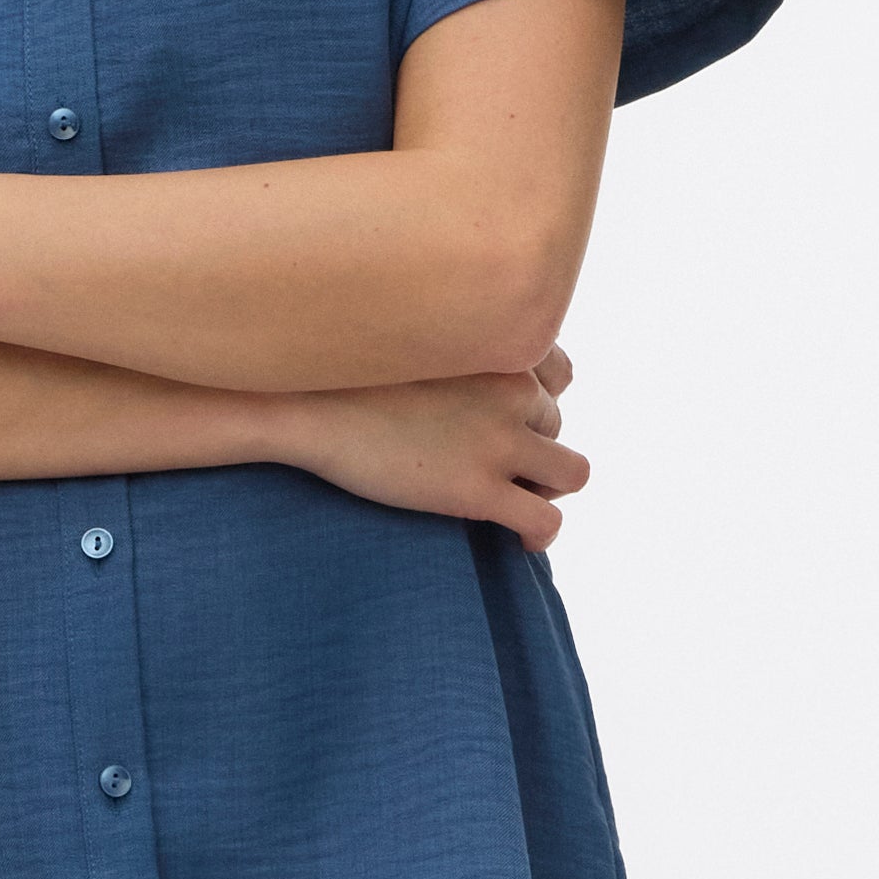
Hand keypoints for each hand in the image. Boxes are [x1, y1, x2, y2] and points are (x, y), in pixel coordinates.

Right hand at [274, 352, 588, 549]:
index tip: (504, 419)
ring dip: (545, 489)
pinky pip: (544, 520)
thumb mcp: (413, 337)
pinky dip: (541, 535)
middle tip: (488, 466)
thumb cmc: (342, 372)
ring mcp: (498, 440)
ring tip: (511, 500)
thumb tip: (461, 381)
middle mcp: (511, 387)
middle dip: (530, 447)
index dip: (535, 402)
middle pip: (556, 425)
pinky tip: (518, 541)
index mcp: (496, 347)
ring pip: (570, 473)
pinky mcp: (478, 489)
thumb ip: (454, 349)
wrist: (308, 405)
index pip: (560, 373)